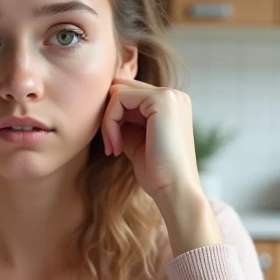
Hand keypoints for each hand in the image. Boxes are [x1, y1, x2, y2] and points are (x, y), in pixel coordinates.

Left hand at [101, 78, 222, 251]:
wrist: (175, 191)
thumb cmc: (157, 173)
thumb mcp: (136, 140)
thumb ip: (124, 121)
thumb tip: (104, 106)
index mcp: (170, 104)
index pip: (129, 94)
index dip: (114, 117)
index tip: (113, 146)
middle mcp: (173, 94)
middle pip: (122, 88)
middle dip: (109, 116)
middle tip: (111, 145)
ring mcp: (169, 94)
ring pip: (118, 92)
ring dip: (108, 121)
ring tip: (114, 148)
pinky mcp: (161, 99)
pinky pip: (119, 99)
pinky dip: (110, 123)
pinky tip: (117, 147)